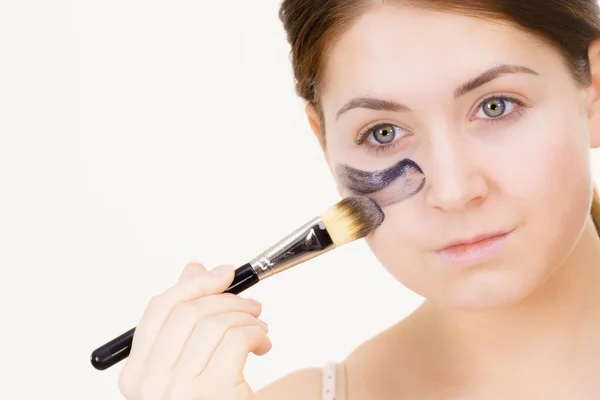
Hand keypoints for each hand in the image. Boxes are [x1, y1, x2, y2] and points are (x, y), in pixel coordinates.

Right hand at [118, 261, 271, 399]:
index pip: (158, 310)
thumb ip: (185, 318)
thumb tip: (194, 267)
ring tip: (259, 328)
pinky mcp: (212, 392)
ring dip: (246, 317)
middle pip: (187, 312)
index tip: (223, 274)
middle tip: (251, 305)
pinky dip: (257, 334)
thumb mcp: (190, 363)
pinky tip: (262, 345)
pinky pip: (236, 339)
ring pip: (214, 322)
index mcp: (137, 374)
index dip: (194, 284)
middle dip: (226, 298)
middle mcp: (150, 384)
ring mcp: (179, 391)